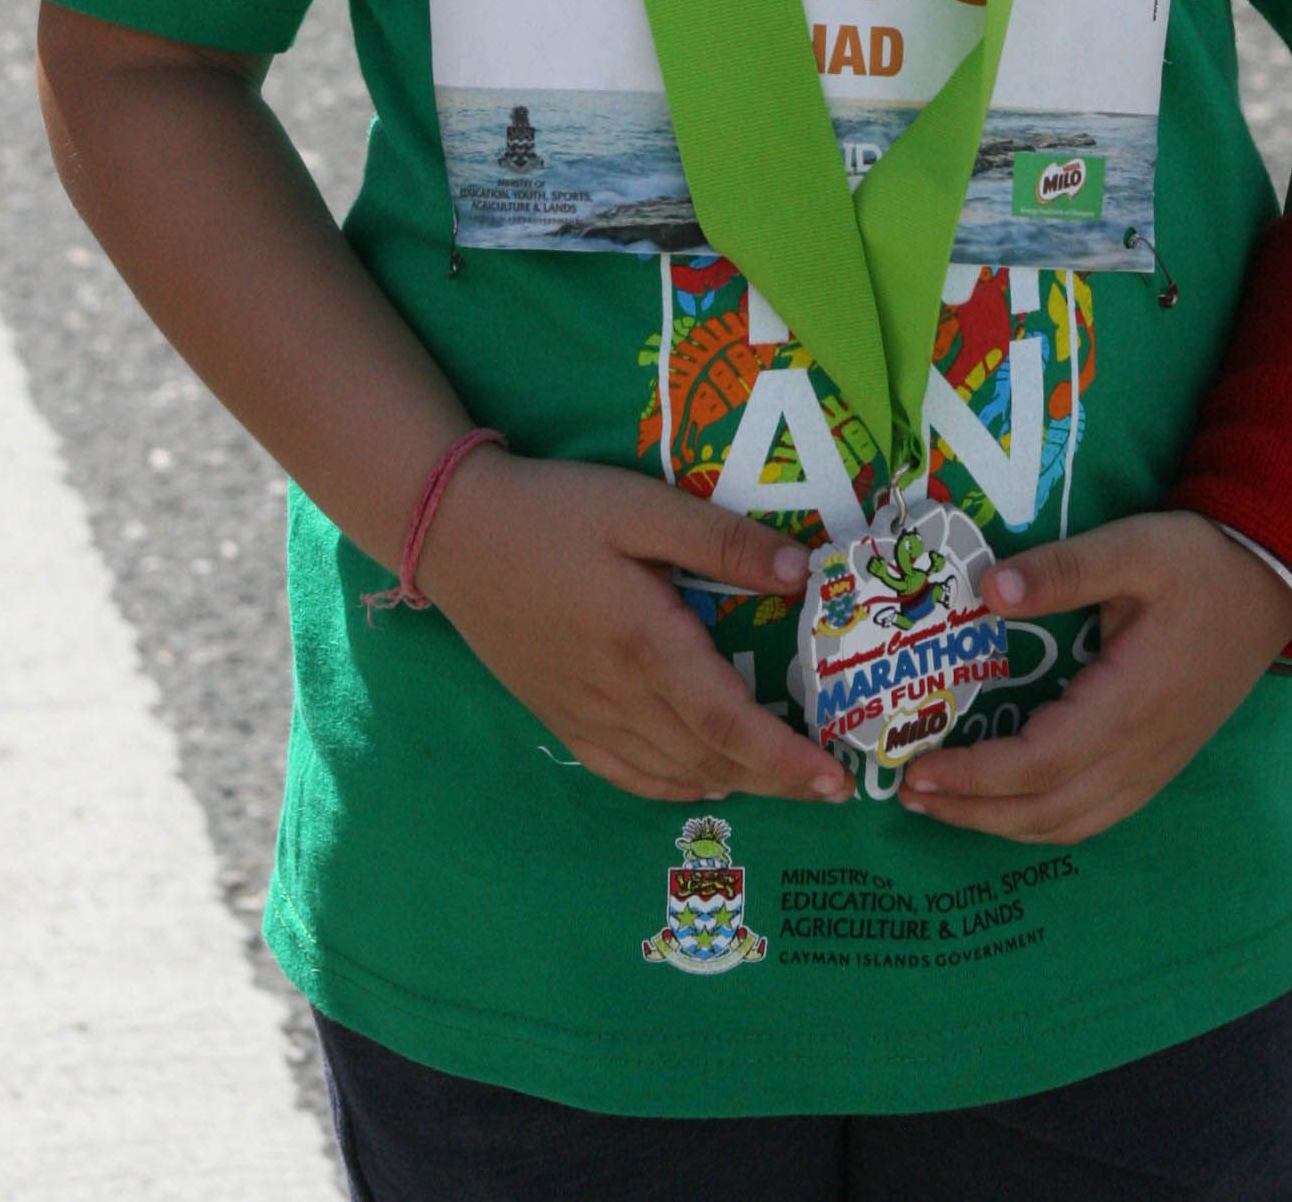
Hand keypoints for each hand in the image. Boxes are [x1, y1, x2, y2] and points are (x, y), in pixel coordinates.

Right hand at [419, 449, 852, 805]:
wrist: (453, 531)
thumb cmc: (554, 509)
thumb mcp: (641, 506)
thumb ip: (722, 541)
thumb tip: (803, 571)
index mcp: (645, 644)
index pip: (730, 723)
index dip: (787, 759)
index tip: (838, 781)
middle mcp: (618, 696)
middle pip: (711, 758)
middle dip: (778, 780)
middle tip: (832, 786)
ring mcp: (585, 715)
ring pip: (674, 772)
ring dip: (736, 783)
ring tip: (785, 780)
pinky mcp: (560, 717)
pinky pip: (627, 774)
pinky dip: (675, 786)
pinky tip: (703, 779)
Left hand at [897, 511, 1291, 844]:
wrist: (1271, 581)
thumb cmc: (1200, 561)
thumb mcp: (1133, 547)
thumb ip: (1061, 570)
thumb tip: (984, 590)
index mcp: (1130, 703)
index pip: (1037, 764)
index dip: (972, 777)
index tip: (914, 770)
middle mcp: (1142, 751)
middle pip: (1046, 811)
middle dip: (971, 812)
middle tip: (907, 794)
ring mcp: (1155, 764)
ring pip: (1071, 823)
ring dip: (1003, 825)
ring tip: (944, 804)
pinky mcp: (1161, 761)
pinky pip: (1095, 814)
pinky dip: (1043, 821)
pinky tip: (1010, 802)